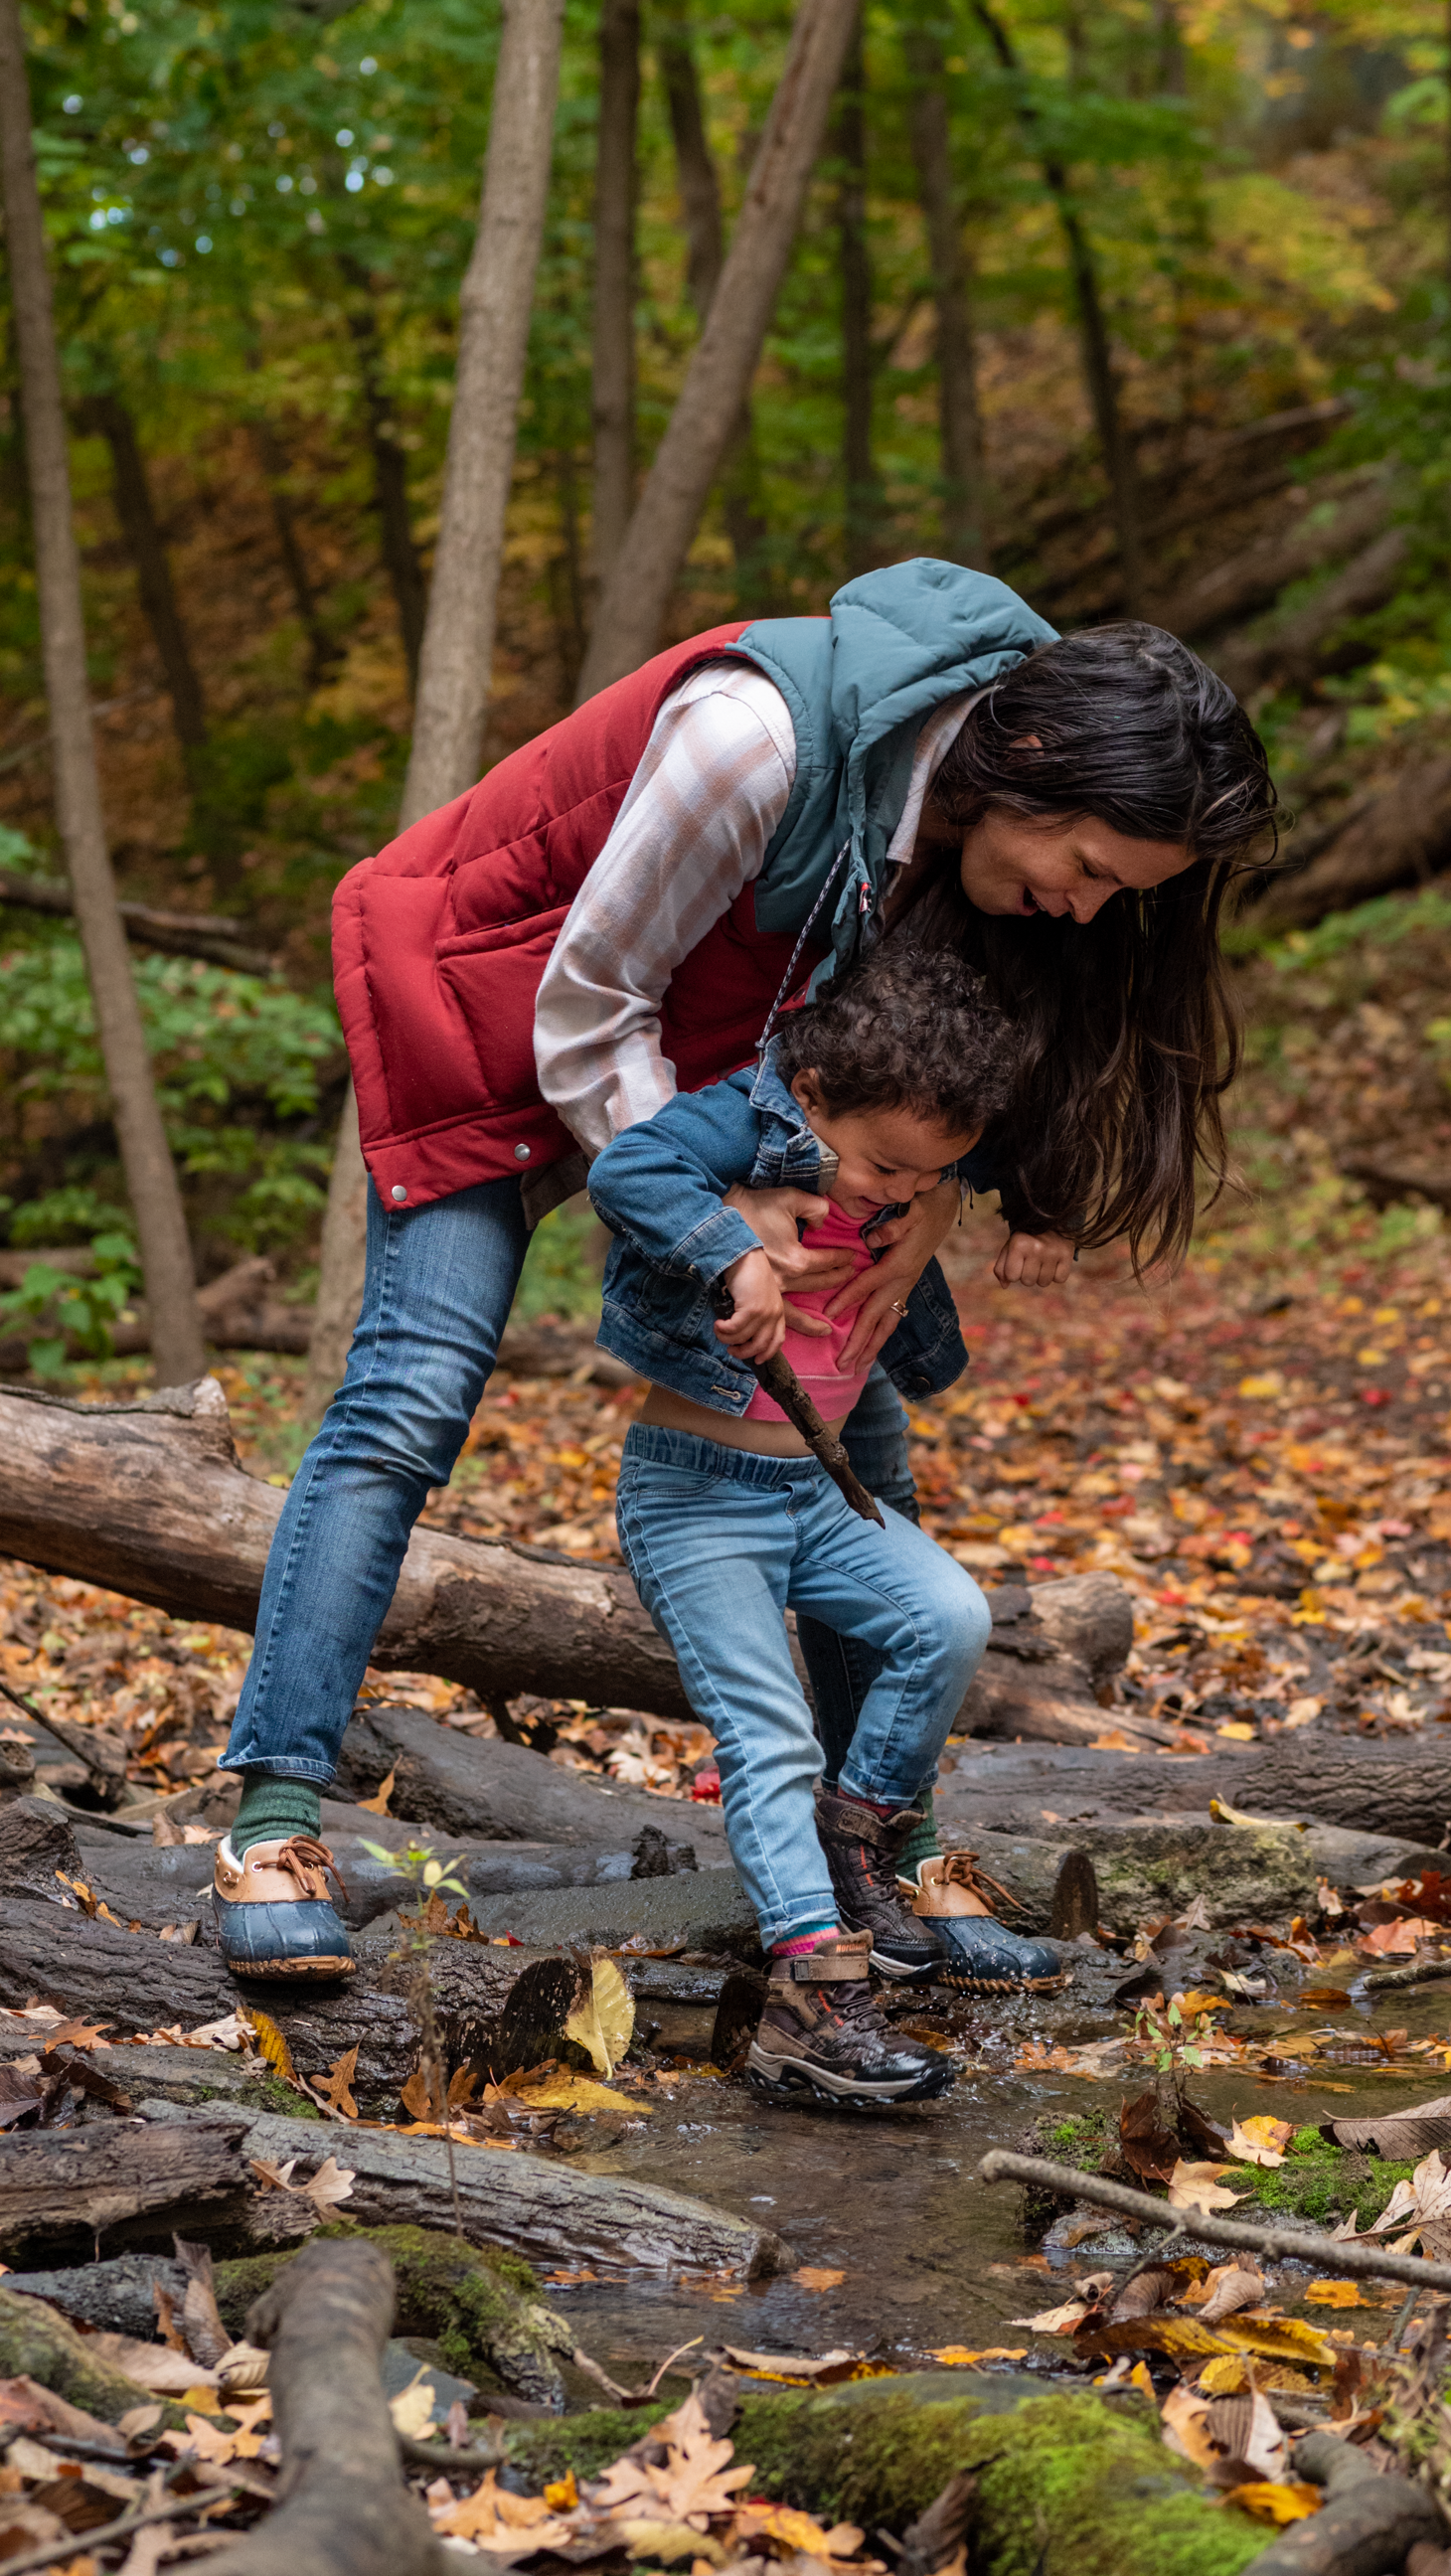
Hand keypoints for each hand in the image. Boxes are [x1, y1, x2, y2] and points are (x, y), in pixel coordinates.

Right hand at [714, 1248, 785, 1363]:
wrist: (742, 1255)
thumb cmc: (746, 1273)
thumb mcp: (756, 1296)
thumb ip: (755, 1313)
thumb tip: (740, 1336)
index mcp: (778, 1311)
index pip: (778, 1340)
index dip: (767, 1353)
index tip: (758, 1360)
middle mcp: (775, 1314)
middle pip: (761, 1346)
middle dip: (744, 1353)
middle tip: (730, 1349)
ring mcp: (765, 1313)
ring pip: (744, 1339)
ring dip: (728, 1339)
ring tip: (719, 1330)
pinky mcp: (752, 1309)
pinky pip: (735, 1330)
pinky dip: (723, 1331)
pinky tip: (717, 1324)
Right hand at [722, 1185, 854, 1340]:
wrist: (722, 1220)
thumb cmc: (756, 1206)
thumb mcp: (791, 1198)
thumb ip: (817, 1208)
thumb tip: (824, 1222)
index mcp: (797, 1259)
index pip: (827, 1262)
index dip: (842, 1258)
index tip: (852, 1255)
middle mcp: (786, 1280)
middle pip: (818, 1284)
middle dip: (837, 1279)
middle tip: (849, 1275)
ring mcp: (769, 1292)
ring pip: (796, 1315)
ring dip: (812, 1323)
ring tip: (825, 1330)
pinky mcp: (754, 1297)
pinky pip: (772, 1319)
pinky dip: (783, 1330)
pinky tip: (787, 1336)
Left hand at [826, 1180, 961, 1373]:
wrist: (941, 1208)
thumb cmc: (920, 1208)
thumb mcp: (910, 1209)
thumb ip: (894, 1225)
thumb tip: (873, 1237)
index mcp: (898, 1264)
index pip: (867, 1285)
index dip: (847, 1299)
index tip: (828, 1314)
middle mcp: (902, 1282)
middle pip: (877, 1317)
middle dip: (859, 1342)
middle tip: (842, 1364)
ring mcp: (904, 1288)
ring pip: (887, 1324)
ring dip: (871, 1348)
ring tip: (855, 1368)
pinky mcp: (904, 1289)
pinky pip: (891, 1319)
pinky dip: (879, 1337)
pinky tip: (869, 1350)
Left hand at [994, 1230, 1072, 1288]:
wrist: (1050, 1222)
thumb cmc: (1026, 1239)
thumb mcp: (1010, 1248)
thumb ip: (1001, 1267)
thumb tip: (1005, 1285)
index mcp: (1018, 1244)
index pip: (1012, 1276)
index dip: (1014, 1273)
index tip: (1018, 1261)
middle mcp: (1036, 1247)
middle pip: (1028, 1282)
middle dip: (1028, 1275)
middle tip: (1032, 1260)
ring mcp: (1053, 1251)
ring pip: (1044, 1282)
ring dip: (1042, 1275)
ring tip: (1043, 1260)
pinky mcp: (1067, 1254)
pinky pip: (1060, 1279)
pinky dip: (1057, 1274)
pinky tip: (1054, 1262)